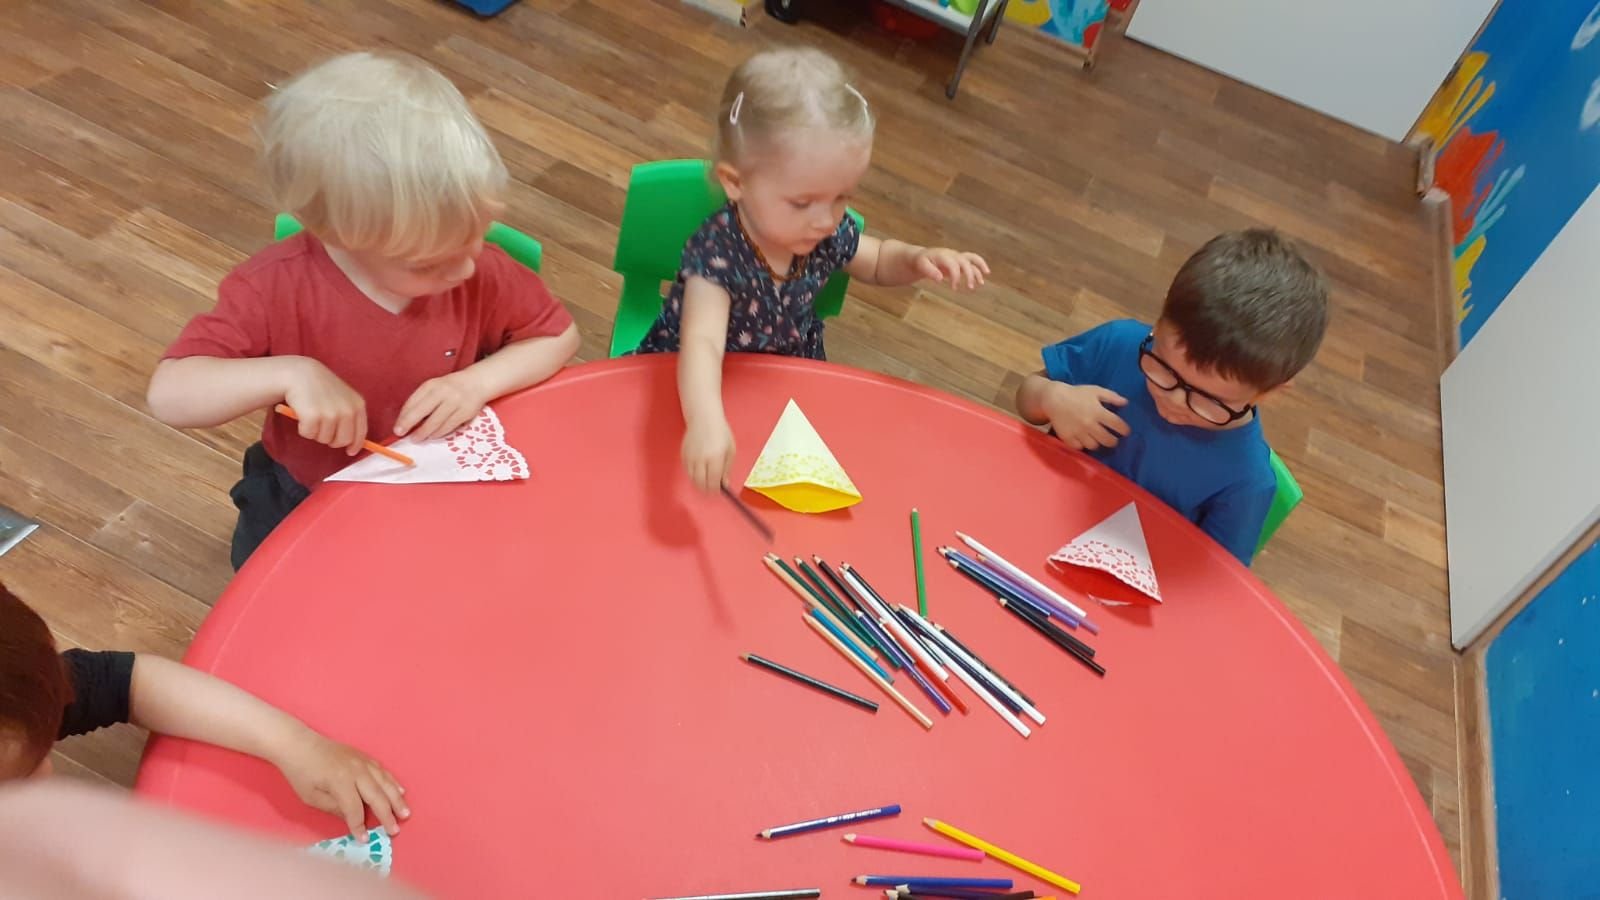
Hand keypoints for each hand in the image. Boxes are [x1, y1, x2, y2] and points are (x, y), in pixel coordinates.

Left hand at [275, 731, 408, 838]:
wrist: (299, 744)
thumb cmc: (301, 773)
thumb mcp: (311, 797)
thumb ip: (334, 808)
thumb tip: (352, 818)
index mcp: (340, 782)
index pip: (355, 809)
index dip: (359, 826)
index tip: (364, 839)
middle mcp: (357, 771)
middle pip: (377, 796)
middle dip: (387, 815)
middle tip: (395, 830)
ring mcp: (363, 762)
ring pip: (385, 783)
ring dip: (397, 799)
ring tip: (405, 813)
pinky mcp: (364, 757)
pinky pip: (383, 772)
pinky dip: (393, 783)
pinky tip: (400, 791)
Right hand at [283, 359, 367, 454]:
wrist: (299, 373)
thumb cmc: (320, 387)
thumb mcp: (343, 397)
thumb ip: (350, 416)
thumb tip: (353, 444)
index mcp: (357, 405)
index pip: (361, 433)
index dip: (355, 445)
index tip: (350, 451)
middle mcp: (347, 410)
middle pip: (342, 441)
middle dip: (332, 440)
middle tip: (322, 427)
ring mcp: (331, 414)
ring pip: (324, 439)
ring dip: (316, 432)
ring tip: (311, 415)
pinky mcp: (313, 416)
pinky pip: (309, 434)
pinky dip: (303, 429)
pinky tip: (302, 414)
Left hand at [395, 370, 488, 440]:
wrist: (477, 383)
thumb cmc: (450, 387)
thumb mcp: (434, 387)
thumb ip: (421, 401)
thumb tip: (406, 420)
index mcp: (432, 385)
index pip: (413, 401)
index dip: (403, 417)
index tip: (397, 427)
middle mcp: (443, 392)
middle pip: (422, 411)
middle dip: (409, 425)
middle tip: (402, 434)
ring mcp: (455, 403)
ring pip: (435, 423)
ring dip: (424, 433)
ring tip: (417, 438)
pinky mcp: (465, 413)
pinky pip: (448, 427)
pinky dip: (439, 434)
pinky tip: (433, 435)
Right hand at [682, 416, 734, 493]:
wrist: (703, 418)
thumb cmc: (720, 432)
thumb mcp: (730, 450)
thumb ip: (727, 469)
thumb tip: (724, 483)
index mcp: (715, 458)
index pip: (713, 482)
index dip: (715, 490)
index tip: (718, 491)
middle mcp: (701, 459)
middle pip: (701, 483)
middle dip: (706, 489)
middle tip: (712, 489)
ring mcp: (690, 457)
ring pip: (692, 479)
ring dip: (699, 483)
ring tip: (706, 479)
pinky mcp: (683, 455)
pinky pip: (688, 471)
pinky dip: (693, 474)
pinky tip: (700, 470)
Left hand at [915, 247, 989, 289]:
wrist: (923, 256)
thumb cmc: (922, 262)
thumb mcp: (921, 265)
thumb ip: (930, 271)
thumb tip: (939, 279)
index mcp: (943, 255)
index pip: (953, 264)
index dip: (956, 276)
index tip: (954, 288)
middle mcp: (953, 254)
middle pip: (965, 262)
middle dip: (969, 274)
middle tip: (970, 288)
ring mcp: (957, 256)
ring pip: (972, 259)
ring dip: (978, 269)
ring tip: (981, 283)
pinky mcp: (960, 261)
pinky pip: (973, 261)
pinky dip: (979, 267)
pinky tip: (983, 277)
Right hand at [1044, 384, 1130, 450]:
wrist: (1054, 398)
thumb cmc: (1077, 393)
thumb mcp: (1095, 390)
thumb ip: (1111, 396)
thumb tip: (1125, 402)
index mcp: (1098, 412)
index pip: (1117, 425)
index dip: (1124, 430)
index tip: (1125, 432)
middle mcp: (1090, 424)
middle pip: (1108, 440)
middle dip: (1113, 441)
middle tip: (1112, 439)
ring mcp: (1078, 432)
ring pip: (1094, 446)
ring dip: (1097, 443)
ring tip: (1097, 440)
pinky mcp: (1068, 437)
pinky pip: (1079, 447)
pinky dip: (1082, 445)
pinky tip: (1083, 441)